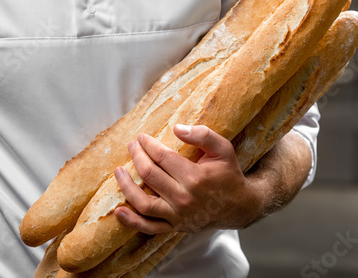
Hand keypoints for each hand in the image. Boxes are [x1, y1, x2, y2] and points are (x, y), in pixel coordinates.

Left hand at [113, 124, 264, 233]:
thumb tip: (176, 128)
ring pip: (144, 203)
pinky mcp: (175, 228)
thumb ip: (202, 135)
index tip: (141, 137)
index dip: (148, 145)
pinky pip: (149, 228)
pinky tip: (119, 211)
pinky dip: (132, 221)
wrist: (240, 206)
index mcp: (195, 177)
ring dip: (126, 186)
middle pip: (150, 175)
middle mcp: (184, 198)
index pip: (162, 157)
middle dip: (136, 157)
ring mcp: (178, 216)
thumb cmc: (228, 174)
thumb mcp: (223, 149)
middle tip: (131, 146)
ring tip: (118, 172)